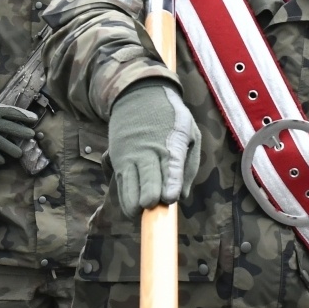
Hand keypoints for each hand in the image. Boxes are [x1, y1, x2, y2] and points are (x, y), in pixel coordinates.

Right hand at [0, 95, 38, 162]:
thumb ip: (3, 111)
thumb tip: (21, 115)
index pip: (13, 113)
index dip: (25, 116)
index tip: (35, 119)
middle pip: (10, 128)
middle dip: (22, 132)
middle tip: (32, 136)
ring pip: (1, 143)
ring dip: (12, 149)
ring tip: (19, 153)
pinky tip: (2, 160)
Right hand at [106, 82, 200, 216]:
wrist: (139, 95)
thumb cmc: (171, 118)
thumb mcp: (190, 132)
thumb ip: (189, 165)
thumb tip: (181, 196)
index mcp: (172, 143)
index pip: (170, 166)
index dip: (169, 183)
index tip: (169, 198)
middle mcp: (148, 151)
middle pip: (147, 181)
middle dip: (149, 198)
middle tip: (153, 206)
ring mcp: (130, 156)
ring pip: (128, 187)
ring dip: (134, 204)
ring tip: (141, 212)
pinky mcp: (118, 160)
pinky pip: (120, 185)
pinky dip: (126, 199)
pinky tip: (133, 207)